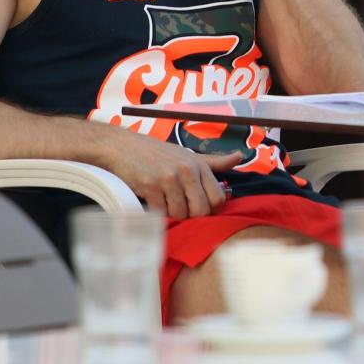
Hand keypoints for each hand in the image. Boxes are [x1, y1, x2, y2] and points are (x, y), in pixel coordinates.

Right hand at [102, 131, 242, 219]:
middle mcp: (186, 170)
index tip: (199, 208)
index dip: (211, 209)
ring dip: (172, 215)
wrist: (122, 147)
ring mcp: (168, 178)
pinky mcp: (150, 186)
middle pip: (201, 210)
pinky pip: (161, 213)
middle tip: (181, 209)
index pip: (218, 198)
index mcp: (198, 165)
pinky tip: (153, 203)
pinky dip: (157, 213)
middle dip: (192, 216)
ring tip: (165, 203)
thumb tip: (240, 156)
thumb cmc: (157, 153)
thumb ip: (214, 162)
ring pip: (181, 214)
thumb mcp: (188, 155)